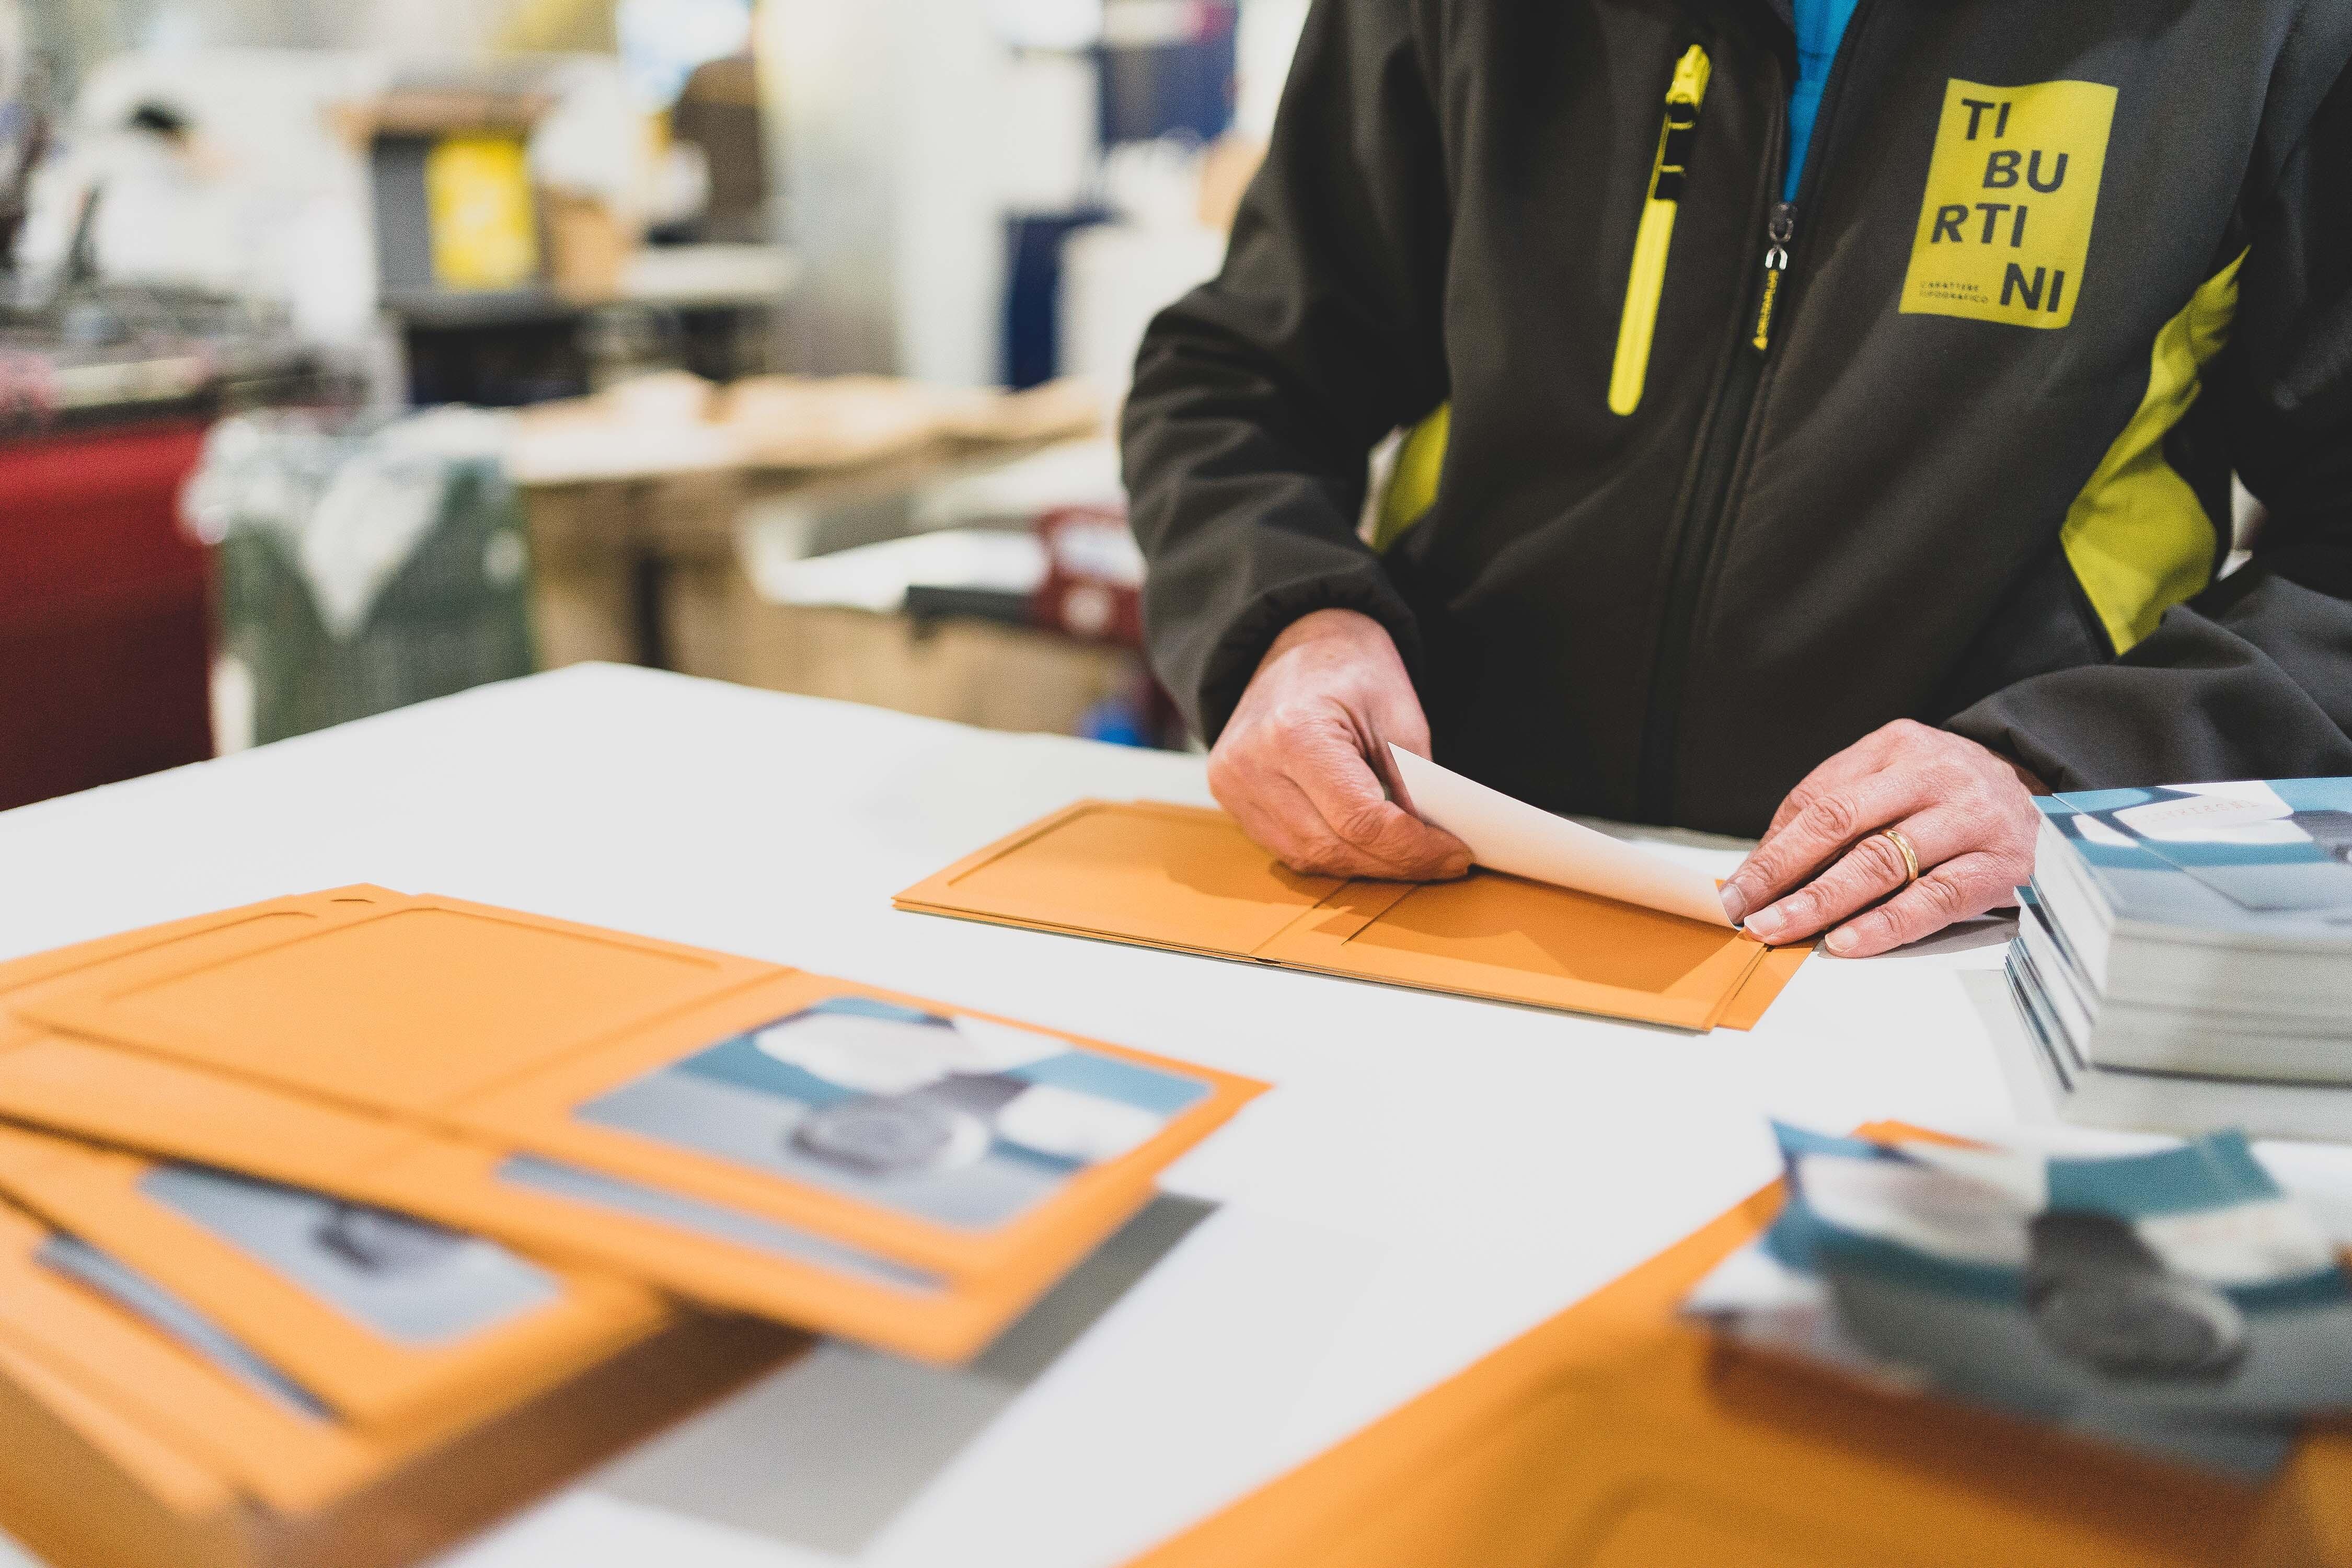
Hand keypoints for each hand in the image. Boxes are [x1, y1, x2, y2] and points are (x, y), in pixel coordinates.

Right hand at [1209, 608, 1471, 880]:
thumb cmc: (1350, 670)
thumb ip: (1414, 784)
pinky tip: (1369, 850)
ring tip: (1410, 857)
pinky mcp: (1232, 800)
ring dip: (1366, 867)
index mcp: (1294, 732)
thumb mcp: (1398, 715)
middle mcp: (1250, 766)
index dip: (1413, 849)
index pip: (1360, 819)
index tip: (1455, 856)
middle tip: (1443, 863)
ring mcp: (1234, 787)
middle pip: (1333, 847)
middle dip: (1395, 863)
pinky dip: (1335, 856)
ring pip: (1310, 858)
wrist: (1296, 647)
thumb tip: (1434, 847)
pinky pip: (1290, 850)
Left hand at [1718, 720, 2043, 957]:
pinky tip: (1847, 942)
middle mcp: (1933, 774)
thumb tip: (1763, 870)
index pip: (1818, 799)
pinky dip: (1886, 924)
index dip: (1772, 848)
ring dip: (1823, 901)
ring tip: (1780, 930)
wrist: (2043, 796)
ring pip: (1884, 860)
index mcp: (1895, 747)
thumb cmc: (1948, 797)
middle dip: (1784, 871)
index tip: (1736, 890)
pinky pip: (1934, 898)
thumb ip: (1834, 811)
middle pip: (1842, 822)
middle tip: (1746, 912)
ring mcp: (1970, 817)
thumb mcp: (1893, 780)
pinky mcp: (2002, 864)